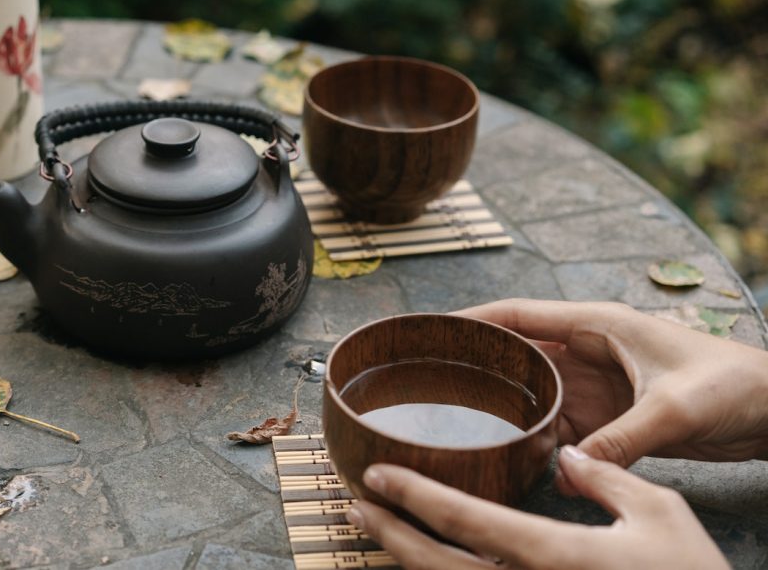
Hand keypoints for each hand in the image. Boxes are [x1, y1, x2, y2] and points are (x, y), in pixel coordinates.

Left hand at [348, 449, 728, 569]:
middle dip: (390, 534)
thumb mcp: (661, 515)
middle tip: (356, 506)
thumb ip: (608, 478)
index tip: (377, 474)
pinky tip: (432, 562)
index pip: (466, 520)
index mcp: (555, 555)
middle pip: (436, 567)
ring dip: (408, 560)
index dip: (413, 495)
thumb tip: (570, 459)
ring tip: (379, 532)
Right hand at [454, 299, 767, 467]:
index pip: (519, 315)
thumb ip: (621, 439)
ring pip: (534, 393)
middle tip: (431, 384)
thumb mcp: (673, 409)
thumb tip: (570, 472)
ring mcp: (597, 385)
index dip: (472, 319)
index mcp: (596, 325)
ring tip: (464, 423)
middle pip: (517, 354)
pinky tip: (516, 454)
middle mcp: (588, 351)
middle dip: (478, 366)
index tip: (430, 330)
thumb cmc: (732, 385)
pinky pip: (562, 427)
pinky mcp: (611, 416)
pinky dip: (539, 439)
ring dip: (507, 408)